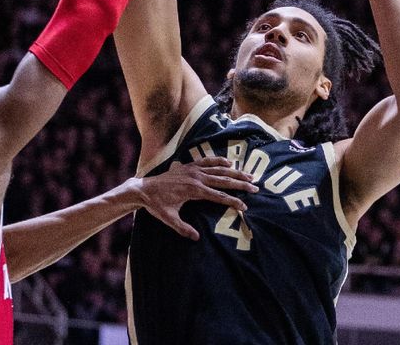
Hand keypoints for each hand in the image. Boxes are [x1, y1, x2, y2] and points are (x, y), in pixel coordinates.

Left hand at [133, 157, 257, 239]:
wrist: (144, 189)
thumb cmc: (157, 205)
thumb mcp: (169, 219)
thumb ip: (183, 228)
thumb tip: (196, 238)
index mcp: (194, 190)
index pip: (219, 196)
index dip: (233, 202)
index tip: (245, 207)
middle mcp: (196, 177)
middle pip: (223, 180)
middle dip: (240, 183)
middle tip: (255, 187)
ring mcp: (193, 170)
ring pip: (218, 169)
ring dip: (234, 171)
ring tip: (249, 174)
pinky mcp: (188, 166)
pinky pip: (207, 161)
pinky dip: (218, 160)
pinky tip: (229, 162)